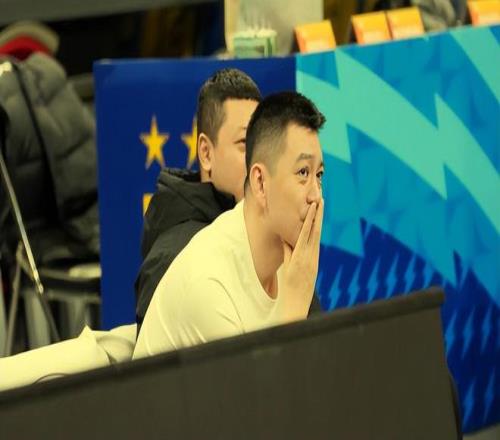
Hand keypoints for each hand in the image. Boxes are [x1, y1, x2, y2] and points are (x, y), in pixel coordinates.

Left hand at [280, 198, 323, 321]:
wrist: (297, 304)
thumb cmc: (294, 287)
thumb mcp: (292, 265)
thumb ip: (289, 251)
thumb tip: (286, 238)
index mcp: (312, 256)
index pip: (315, 233)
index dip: (317, 219)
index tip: (320, 206)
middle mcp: (312, 255)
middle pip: (316, 230)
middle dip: (319, 214)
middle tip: (322, 198)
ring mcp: (308, 257)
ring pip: (312, 234)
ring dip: (314, 218)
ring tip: (316, 204)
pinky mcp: (302, 261)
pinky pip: (303, 242)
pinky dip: (306, 230)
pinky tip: (307, 220)